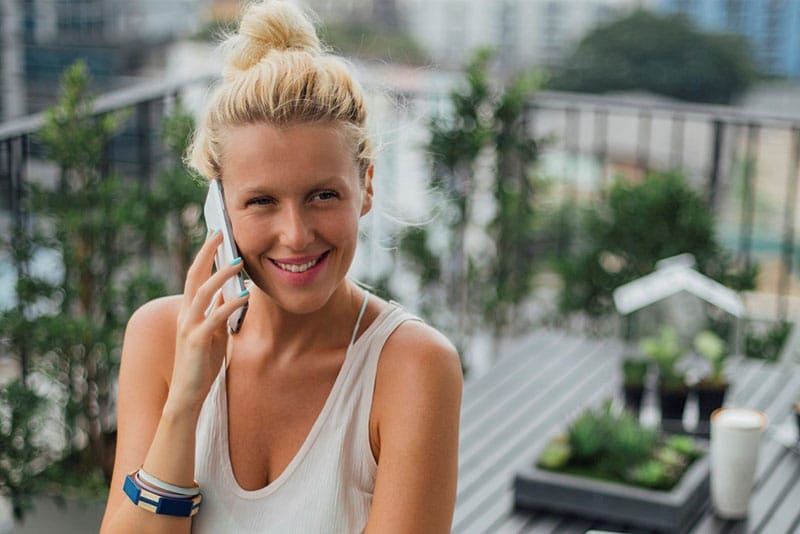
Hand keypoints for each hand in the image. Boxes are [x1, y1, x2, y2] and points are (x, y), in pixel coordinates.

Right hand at [167, 231, 248, 412]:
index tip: (216, 235)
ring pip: (202, 292)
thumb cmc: (200, 364)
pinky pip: (214, 317)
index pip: (195, 275)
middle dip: (207, 253)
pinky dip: (230, 304)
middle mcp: (185, 315)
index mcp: (188, 311)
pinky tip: (244, 296)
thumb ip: (218, 313)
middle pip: (194, 275)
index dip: (204, 255)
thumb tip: (230, 293)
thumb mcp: (213, 333)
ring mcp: (188, 327)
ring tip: (238, 261)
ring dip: (220, 274)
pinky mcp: (195, 341)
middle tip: (220, 233)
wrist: (186, 395)